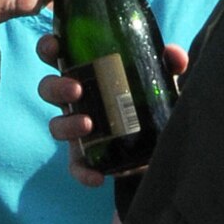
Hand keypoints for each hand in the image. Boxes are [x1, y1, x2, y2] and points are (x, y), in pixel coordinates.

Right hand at [36, 31, 189, 186]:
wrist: (161, 138)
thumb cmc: (150, 97)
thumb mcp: (160, 77)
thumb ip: (168, 63)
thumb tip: (175, 55)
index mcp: (85, 71)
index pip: (57, 55)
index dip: (48, 48)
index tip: (54, 46)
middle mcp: (75, 99)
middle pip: (49, 89)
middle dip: (56, 87)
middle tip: (76, 89)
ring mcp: (78, 129)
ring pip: (56, 125)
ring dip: (66, 124)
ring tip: (87, 124)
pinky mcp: (87, 157)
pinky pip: (76, 166)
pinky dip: (83, 173)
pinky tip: (97, 177)